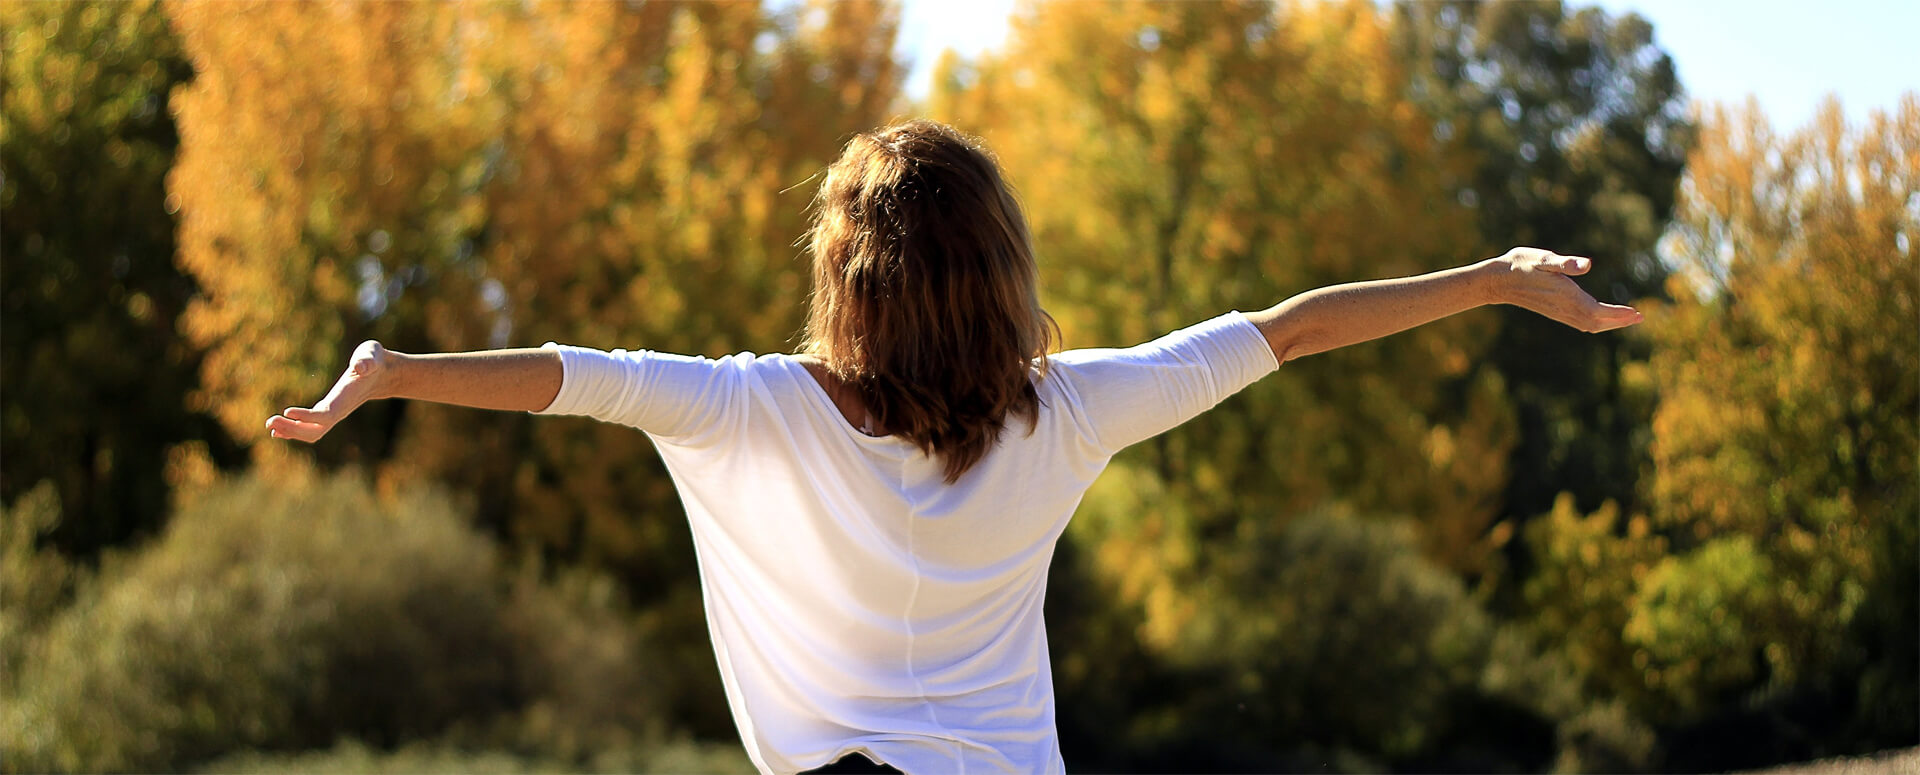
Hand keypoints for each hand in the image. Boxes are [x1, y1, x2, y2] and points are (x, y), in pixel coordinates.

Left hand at [265, 340, 393, 442]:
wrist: (383, 374)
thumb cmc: (374, 361)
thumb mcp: (371, 355)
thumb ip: (367, 360)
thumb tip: (360, 367)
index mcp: (345, 399)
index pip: (326, 414)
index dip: (307, 416)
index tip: (287, 411)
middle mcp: (339, 411)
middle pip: (316, 430)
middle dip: (293, 429)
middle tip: (269, 421)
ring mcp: (333, 414)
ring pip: (312, 432)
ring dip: (291, 431)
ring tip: (270, 426)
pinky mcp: (328, 412)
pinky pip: (310, 428)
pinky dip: (294, 429)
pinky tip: (279, 428)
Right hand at [1492, 247, 1642, 331]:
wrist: (1499, 280)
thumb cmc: (1521, 265)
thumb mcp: (1543, 259)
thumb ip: (1564, 263)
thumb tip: (1586, 265)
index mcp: (1566, 296)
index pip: (1598, 311)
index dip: (1618, 314)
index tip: (1636, 313)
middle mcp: (1564, 308)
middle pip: (1597, 322)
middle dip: (1619, 321)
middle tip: (1640, 318)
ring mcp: (1559, 312)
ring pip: (1590, 324)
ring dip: (1609, 323)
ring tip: (1626, 319)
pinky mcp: (1555, 311)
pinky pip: (1581, 322)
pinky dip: (1596, 322)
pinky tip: (1600, 318)